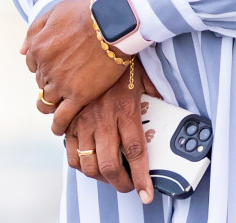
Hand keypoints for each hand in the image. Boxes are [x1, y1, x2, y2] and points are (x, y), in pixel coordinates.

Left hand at [22, 0, 126, 133]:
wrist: (112, 22)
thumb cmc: (87, 13)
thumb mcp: (56, 11)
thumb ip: (35, 30)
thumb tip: (22, 51)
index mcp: (38, 48)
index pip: (34, 65)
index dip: (45, 66)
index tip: (56, 67)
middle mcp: (46, 68)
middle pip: (42, 82)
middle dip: (51, 82)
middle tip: (66, 81)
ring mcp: (61, 83)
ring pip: (48, 101)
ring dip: (51, 104)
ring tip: (59, 107)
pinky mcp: (79, 96)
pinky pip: (63, 117)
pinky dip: (59, 125)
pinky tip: (59, 129)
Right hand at [65, 61, 162, 202]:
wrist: (93, 40)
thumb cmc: (121, 58)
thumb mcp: (143, 77)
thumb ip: (154, 96)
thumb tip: (166, 109)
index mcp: (125, 110)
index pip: (136, 152)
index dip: (141, 177)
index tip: (146, 194)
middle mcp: (104, 119)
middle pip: (110, 165)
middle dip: (122, 184)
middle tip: (129, 186)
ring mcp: (83, 121)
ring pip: (89, 164)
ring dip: (100, 178)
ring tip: (110, 177)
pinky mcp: (69, 121)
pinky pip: (70, 153)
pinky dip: (78, 164)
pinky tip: (88, 163)